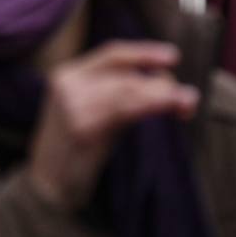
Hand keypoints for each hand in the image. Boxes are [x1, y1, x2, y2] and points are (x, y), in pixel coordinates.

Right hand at [28, 41, 198, 211]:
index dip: (145, 53)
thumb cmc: (75, 150)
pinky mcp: (83, 127)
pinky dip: (154, 105)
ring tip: (186, 104)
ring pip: (129, 89)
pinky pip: (126, 109)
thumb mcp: (92, 112)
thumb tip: (164, 83)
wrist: (47, 184)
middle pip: (125, 73)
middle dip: (162, 82)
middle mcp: (67, 84)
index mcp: (66, 75)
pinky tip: (173, 107)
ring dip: (164, 95)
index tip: (174, 57)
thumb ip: (117, 94)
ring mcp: (72, 105)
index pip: (112, 54)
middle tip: (188, 98)